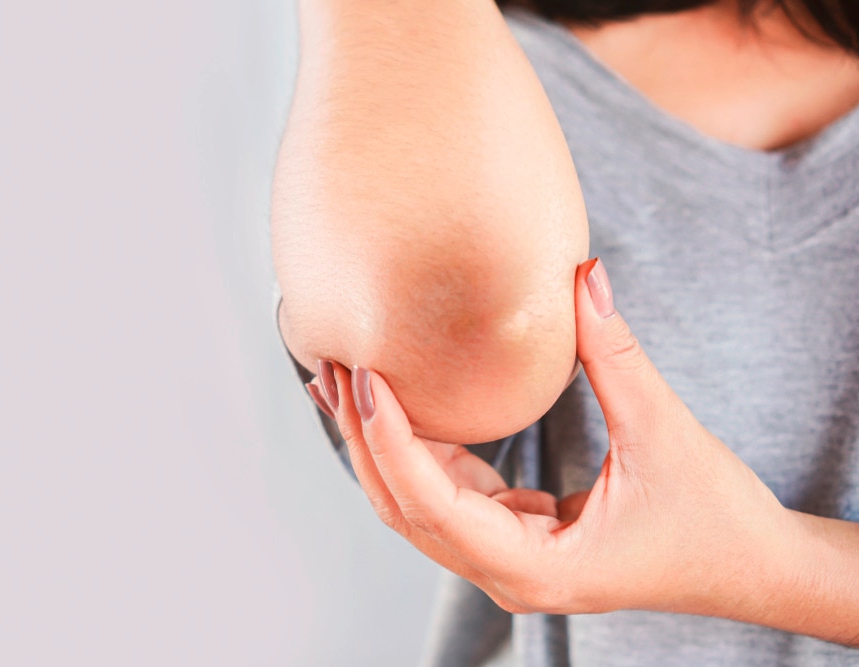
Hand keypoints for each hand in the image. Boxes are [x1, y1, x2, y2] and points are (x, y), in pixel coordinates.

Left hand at [311, 258, 795, 617]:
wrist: (750, 566)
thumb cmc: (715, 518)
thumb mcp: (665, 432)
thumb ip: (615, 356)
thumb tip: (581, 274)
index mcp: (536, 567)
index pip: (433, 504)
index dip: (391, 439)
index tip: (363, 376)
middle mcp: (507, 573)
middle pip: (405, 508)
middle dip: (363, 438)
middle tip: (329, 364)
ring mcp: (505, 559)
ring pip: (416, 504)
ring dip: (379, 443)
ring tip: (340, 378)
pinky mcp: (513, 535)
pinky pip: (443, 494)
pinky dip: (413, 449)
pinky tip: (392, 403)